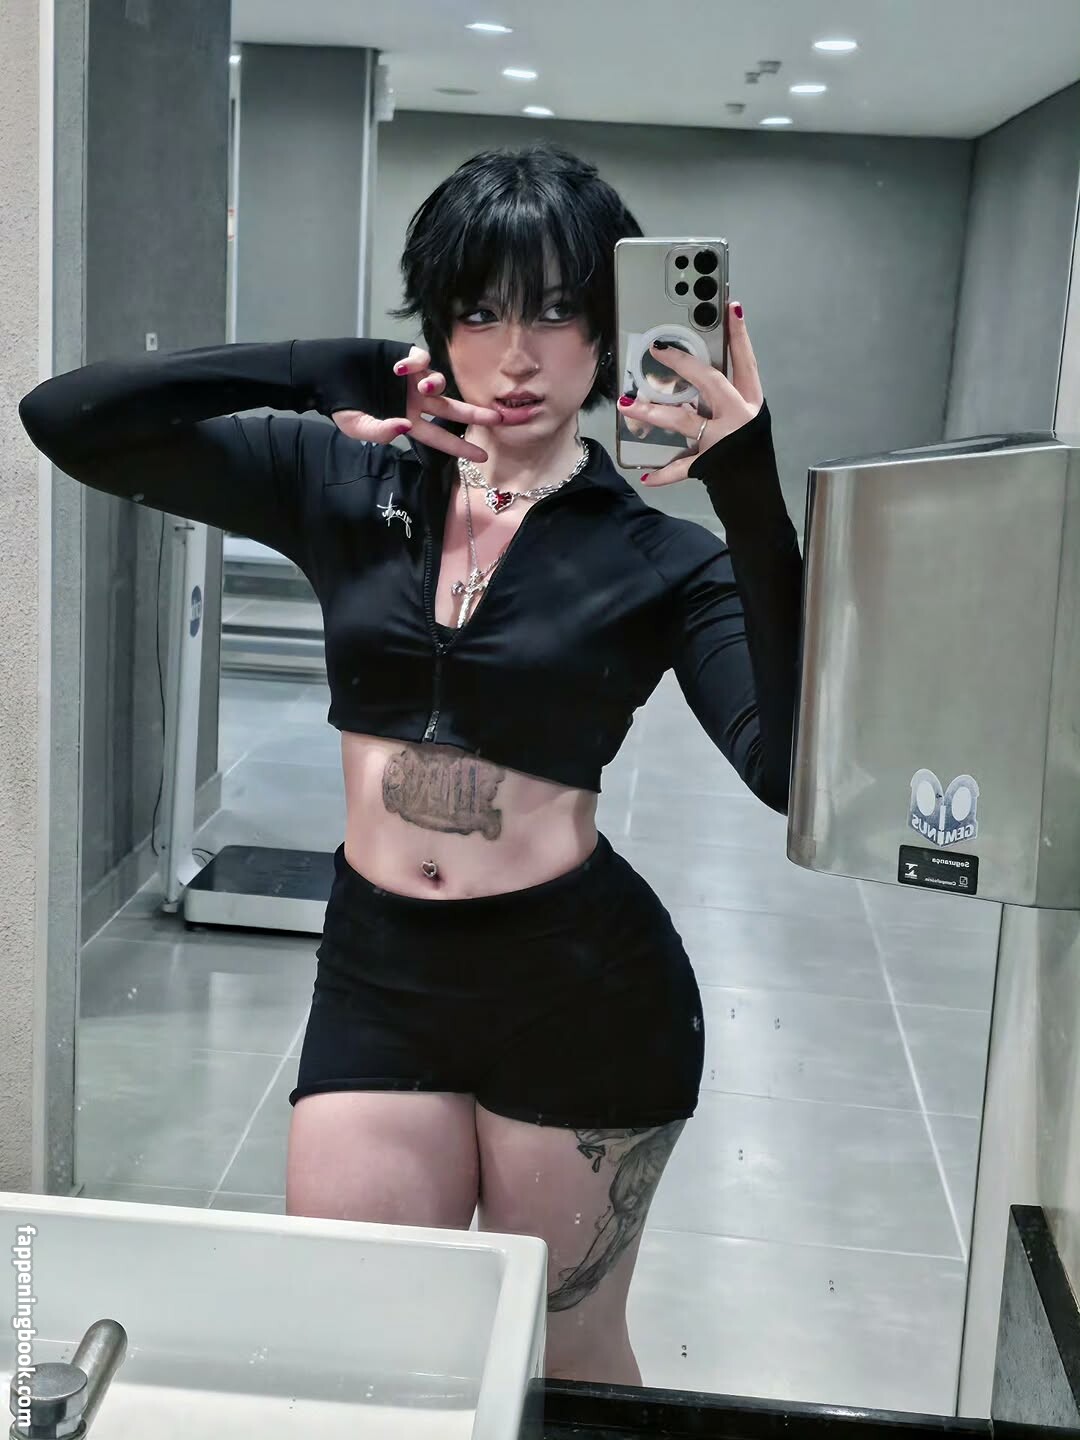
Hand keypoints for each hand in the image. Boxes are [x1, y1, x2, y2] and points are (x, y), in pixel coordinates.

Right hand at [330, 346, 501, 463]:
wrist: (323, 373)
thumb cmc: (339, 404)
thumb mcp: (357, 426)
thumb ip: (380, 432)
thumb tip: (406, 428)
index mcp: (407, 421)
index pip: (439, 438)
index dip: (460, 448)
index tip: (482, 458)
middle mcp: (414, 401)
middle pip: (452, 410)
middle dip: (475, 415)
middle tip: (498, 419)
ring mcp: (411, 378)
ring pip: (438, 382)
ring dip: (437, 385)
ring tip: (422, 387)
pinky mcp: (404, 355)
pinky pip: (422, 358)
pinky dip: (418, 363)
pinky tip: (402, 367)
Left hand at [617, 302, 762, 485]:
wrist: (758, 494)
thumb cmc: (748, 452)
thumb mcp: (743, 418)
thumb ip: (720, 398)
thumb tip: (690, 379)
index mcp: (751, 401)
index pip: (745, 361)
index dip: (739, 335)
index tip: (730, 308)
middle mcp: (739, 416)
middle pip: (711, 383)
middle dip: (684, 365)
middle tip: (659, 350)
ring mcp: (723, 440)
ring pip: (685, 421)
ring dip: (654, 413)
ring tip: (627, 405)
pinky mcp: (710, 464)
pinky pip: (683, 467)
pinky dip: (665, 473)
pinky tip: (647, 474)